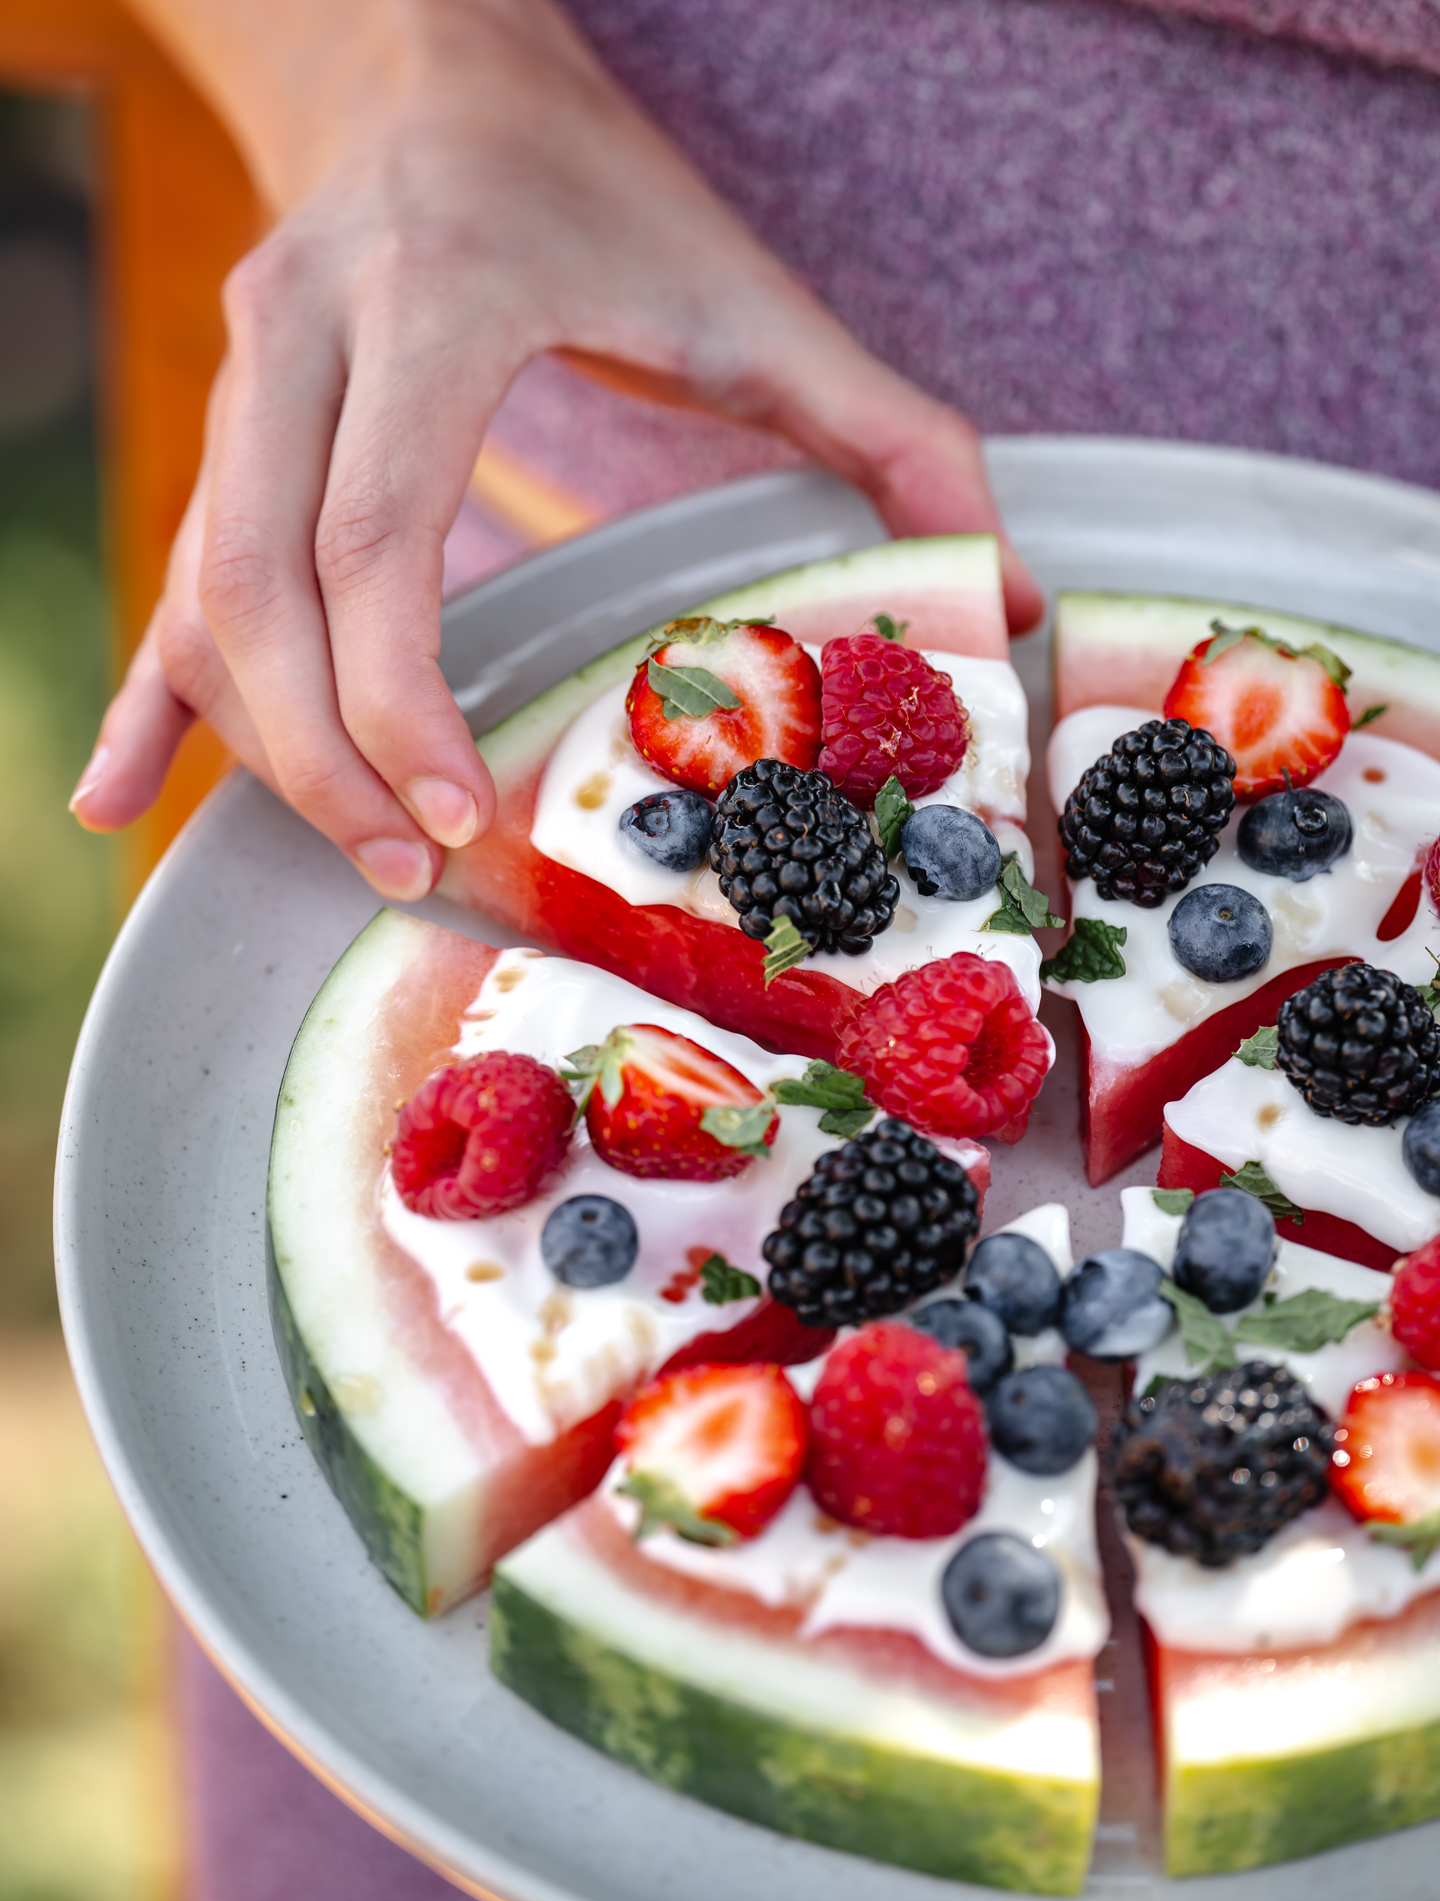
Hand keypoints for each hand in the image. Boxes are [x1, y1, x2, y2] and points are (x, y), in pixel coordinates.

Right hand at [72, 0, 1042, 897]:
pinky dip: (148, 699)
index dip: (401, 696)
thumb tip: (1003, 586)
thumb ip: (884, 428)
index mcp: (432, 304)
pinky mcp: (218, 431)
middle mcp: (302, 340)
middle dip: (326, 755)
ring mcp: (237, 386)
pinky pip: (164, 581)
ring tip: (360, 855)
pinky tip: (115, 798)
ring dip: (261, 745)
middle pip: (263, 587)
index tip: (462, 811)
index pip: (374, 535)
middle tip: (418, 868)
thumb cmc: (588, 183)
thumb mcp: (742, 288)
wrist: (417, 56)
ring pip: (205, 595)